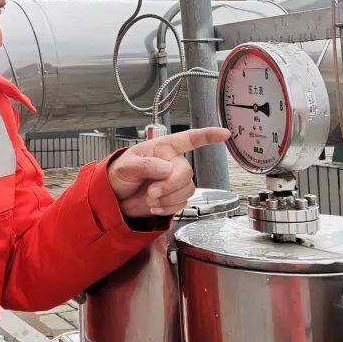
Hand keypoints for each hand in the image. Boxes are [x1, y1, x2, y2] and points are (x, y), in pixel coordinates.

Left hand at [107, 127, 230, 217]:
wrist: (117, 197)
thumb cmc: (120, 174)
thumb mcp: (126, 166)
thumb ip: (145, 166)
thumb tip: (167, 168)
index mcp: (163, 148)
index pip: (189, 138)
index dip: (208, 135)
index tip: (224, 133)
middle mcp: (173, 162)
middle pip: (186, 172)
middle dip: (170, 185)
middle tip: (151, 192)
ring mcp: (175, 180)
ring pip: (186, 190)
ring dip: (167, 198)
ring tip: (149, 199)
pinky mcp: (174, 197)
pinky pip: (181, 203)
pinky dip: (167, 208)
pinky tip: (154, 206)